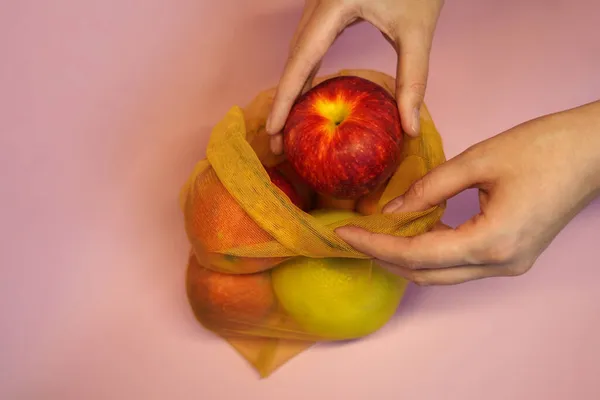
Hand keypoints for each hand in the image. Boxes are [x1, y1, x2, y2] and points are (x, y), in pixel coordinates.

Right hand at [266, 0, 444, 153]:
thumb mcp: (418, 31)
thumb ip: (413, 79)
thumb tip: (410, 128)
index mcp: (333, 5)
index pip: (301, 60)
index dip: (284, 98)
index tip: (272, 129)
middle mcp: (317, 2)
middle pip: (292, 58)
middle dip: (284, 100)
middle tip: (278, 140)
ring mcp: (319, 1)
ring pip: (297, 50)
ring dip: (291, 86)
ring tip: (288, 123)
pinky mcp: (328, 5)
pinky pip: (308, 42)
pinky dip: (304, 70)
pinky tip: (306, 92)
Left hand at [336, 101, 599, 284]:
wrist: (593, 150)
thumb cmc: (543, 147)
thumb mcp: (477, 160)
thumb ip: (429, 188)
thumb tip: (390, 210)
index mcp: (492, 241)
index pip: (417, 255)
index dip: (376, 245)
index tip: (344, 234)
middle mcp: (500, 263)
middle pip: (427, 274)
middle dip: (386, 257)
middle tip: (353, 237)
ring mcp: (509, 264)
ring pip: (443, 274)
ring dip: (406, 258)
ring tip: (375, 235)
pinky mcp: (511, 255)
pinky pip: (460, 262)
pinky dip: (430, 251)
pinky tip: (411, 231)